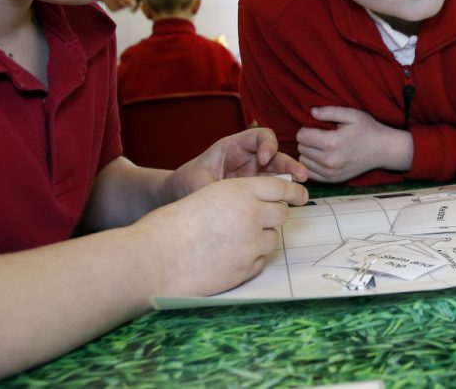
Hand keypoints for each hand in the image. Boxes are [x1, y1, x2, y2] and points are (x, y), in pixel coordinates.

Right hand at [136, 177, 307, 296]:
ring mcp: (251, 244)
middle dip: (272, 217)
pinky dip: (250, 259)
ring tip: (232, 242)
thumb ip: (234, 199)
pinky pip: (260, 261)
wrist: (154, 260)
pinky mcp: (247, 269)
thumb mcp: (205, 197)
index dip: (292, 191)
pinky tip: (227, 258)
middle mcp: (250, 214)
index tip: (301, 195)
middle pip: (281, 214)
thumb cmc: (171, 226)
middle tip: (256, 221)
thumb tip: (260, 205)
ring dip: (261, 239)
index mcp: (238, 190)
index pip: (279, 187)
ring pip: (273, 240)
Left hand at [162, 127, 308, 202]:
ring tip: (301, 195)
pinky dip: (282, 197)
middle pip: (275, 156)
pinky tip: (288, 206)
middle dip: (289, 164)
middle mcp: (247, 159)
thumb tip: (223, 200)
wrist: (179, 196)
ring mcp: (253, 175)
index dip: (267, 144)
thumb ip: (210, 188)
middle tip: (300, 176)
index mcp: (233, 147)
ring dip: (292, 182)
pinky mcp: (255, 192)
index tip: (263, 160)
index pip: (259, 136)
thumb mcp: (195, 182)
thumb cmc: (186, 182)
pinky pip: (273, 192)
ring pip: (279, 175)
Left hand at [296, 106, 410, 182]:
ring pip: (303, 161)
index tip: (316, 127)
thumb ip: (330, 111)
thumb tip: (311, 112)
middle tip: (319, 136)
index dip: (306, 128)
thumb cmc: (368, 130)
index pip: (302, 135)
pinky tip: (320, 157)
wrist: (383, 150)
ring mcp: (330, 172)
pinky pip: (310, 173)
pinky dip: (312, 165)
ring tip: (320, 146)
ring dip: (308, 153)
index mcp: (332, 142)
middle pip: (301, 148)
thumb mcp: (352, 114)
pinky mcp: (333, 180)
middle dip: (307, 140)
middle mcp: (329, 160)